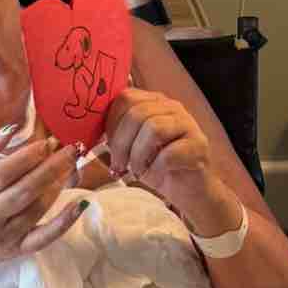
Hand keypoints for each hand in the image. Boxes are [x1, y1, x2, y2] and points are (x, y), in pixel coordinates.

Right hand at [0, 126, 84, 276]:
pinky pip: (44, 238)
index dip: (27, 157)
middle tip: (70, 150)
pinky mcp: (16, 251)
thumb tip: (10, 129)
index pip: (2, 174)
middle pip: (24, 191)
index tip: (46, 143)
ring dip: (58, 186)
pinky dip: (64, 222)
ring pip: (36, 210)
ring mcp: (3, 237)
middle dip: (50, 168)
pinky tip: (80, 204)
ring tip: (71, 166)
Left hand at [103, 87, 226, 228]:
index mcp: (153, 101)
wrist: (188, 189)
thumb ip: (116, 131)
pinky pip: (169, 153)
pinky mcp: (199, 146)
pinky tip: (155, 177)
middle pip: (137, 113)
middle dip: (121, 143)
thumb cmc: (156, 166)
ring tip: (137, 172)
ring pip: (153, 128)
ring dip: (138, 156)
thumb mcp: (131, 145)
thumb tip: (88, 126)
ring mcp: (188, 124)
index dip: (110, 123)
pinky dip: (155, 169)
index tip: (106, 146)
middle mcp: (172, 107)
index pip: (125, 98)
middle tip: (119, 165)